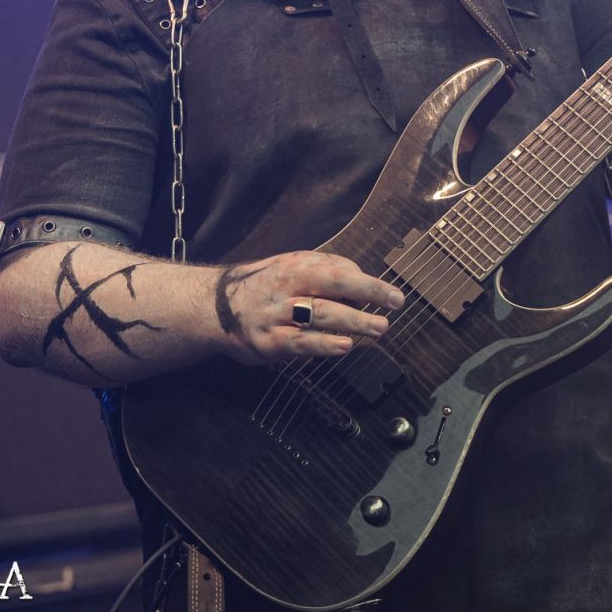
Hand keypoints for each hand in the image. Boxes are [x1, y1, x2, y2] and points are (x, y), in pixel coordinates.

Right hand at [211, 250, 404, 364]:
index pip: (339, 272)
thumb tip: (362, 281)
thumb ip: (329, 268)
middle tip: (391, 311)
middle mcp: (286, 289)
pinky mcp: (268, 343)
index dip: (369, 284)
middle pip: (331, 291)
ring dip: (352, 323)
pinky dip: (324, 346)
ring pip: (319, 318)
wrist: (215, 305)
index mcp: (296, 267)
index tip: (395, 295)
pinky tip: (344, 346)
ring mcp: (276, 316)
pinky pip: (300, 344)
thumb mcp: (294, 264)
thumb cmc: (267, 283)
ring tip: (378, 328)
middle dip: (365, 301)